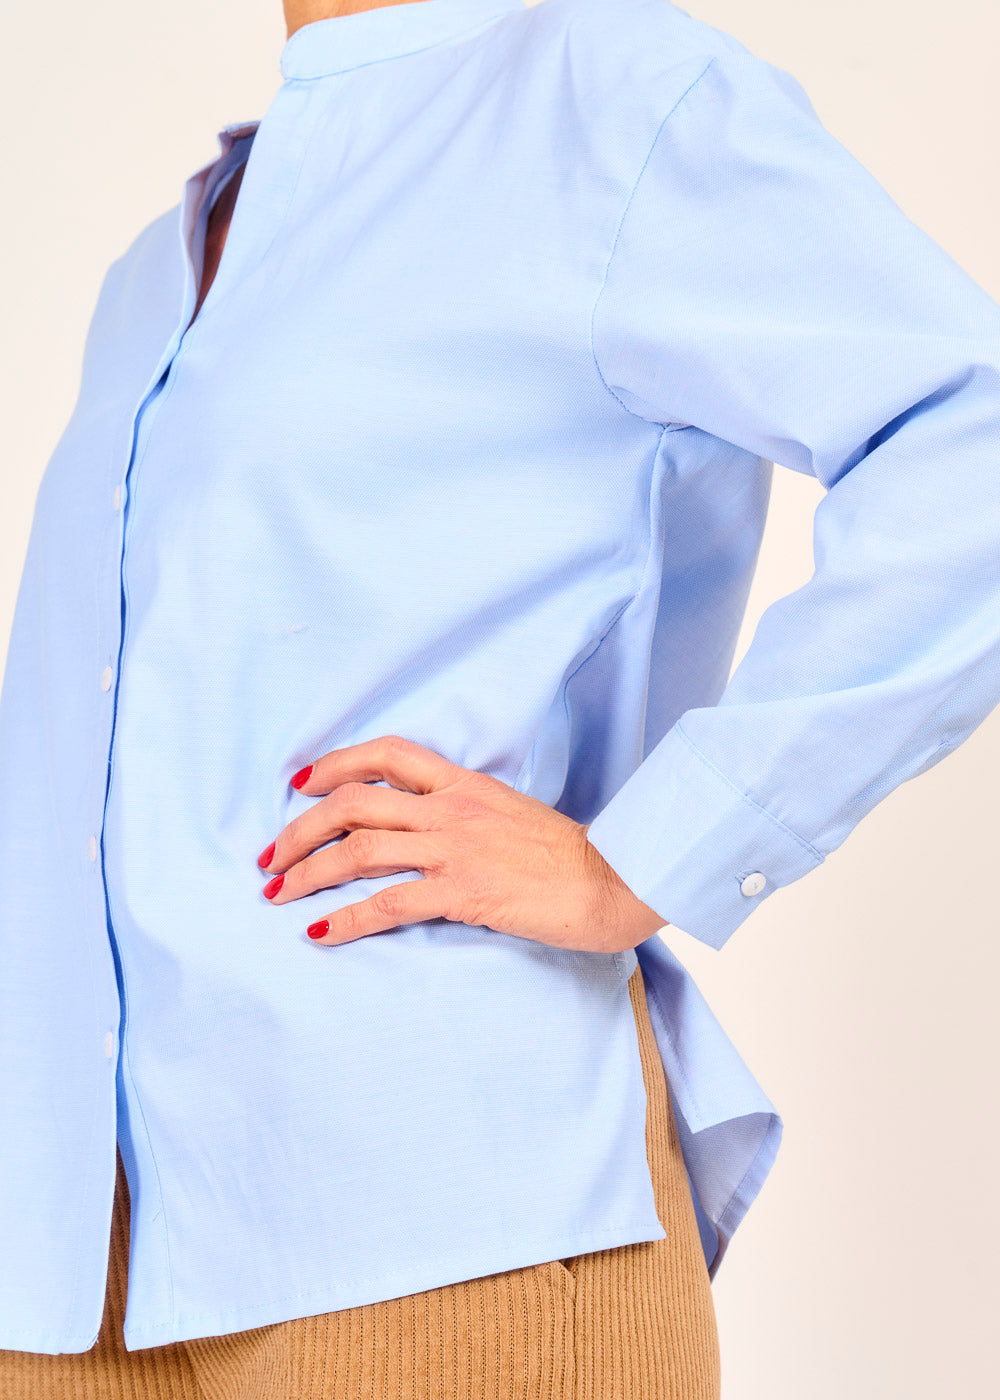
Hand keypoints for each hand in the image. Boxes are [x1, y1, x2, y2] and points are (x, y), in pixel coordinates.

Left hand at [256, 734, 668, 951]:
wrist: (617, 879)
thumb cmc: (570, 855)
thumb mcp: (511, 814)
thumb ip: (466, 815)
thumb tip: (423, 832)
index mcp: (465, 784)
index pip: (388, 754)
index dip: (335, 762)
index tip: (300, 783)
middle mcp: (452, 809)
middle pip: (353, 802)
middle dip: (300, 828)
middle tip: (271, 856)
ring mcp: (456, 849)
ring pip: (359, 850)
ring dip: (308, 873)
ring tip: (277, 895)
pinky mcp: (464, 892)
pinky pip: (389, 903)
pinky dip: (347, 919)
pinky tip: (321, 934)